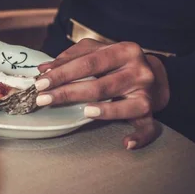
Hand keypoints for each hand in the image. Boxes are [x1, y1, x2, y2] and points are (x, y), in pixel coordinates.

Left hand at [34, 39, 170, 149]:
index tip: (40, 82)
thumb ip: (71, 57)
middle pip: (100, 85)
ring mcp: (146, 93)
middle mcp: (139, 71)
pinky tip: (126, 143)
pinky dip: (139, 137)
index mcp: (124, 51)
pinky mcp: (150, 112)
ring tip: (83, 112)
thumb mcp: (96, 52)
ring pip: (123, 106)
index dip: (62, 73)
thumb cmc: (115, 62)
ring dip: (103, 111)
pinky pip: (148, 128)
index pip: (88, 62)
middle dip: (69, 93)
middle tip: (43, 99)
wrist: (154, 74)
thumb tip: (44, 69)